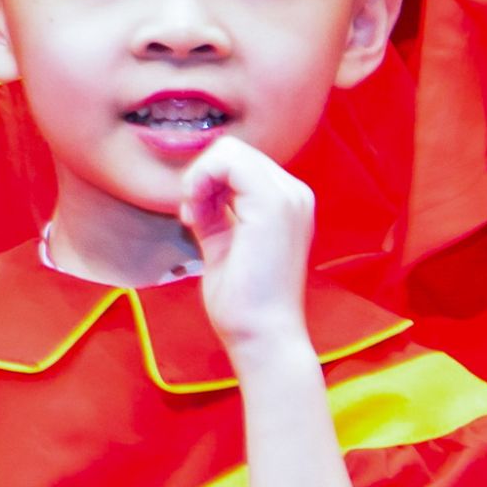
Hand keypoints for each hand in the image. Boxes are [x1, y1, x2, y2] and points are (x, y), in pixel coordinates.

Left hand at [180, 137, 319, 373]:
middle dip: (201, 179)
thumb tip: (196, 189)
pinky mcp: (273, 203)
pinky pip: (227, 161)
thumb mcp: (223, 242)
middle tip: (192, 218)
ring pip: (228, 151)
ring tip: (195, 219)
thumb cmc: (243, 301)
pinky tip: (195, 214)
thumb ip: (215, 212)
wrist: (262, 335)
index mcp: (286, 203)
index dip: (207, 182)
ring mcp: (288, 196)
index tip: (195, 217)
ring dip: (199, 181)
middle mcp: (294, 194)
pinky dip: (200, 181)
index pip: (238, 163)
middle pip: (232, 152)